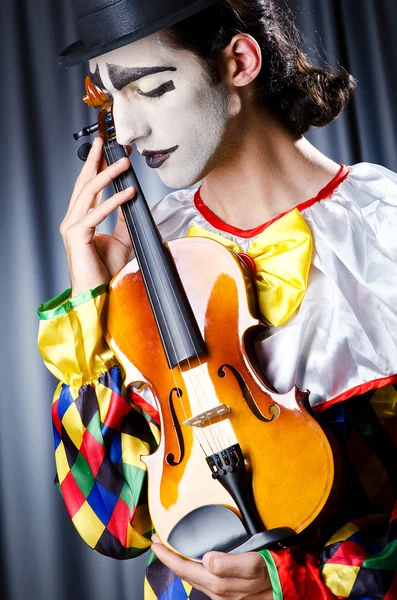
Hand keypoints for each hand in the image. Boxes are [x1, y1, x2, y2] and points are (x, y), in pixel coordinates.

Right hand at [60, 137, 135, 296]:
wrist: (99, 294)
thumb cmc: (106, 271)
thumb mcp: (122, 238)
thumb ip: (123, 218)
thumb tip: (131, 199)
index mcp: (80, 219)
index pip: (88, 188)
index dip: (98, 168)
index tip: (108, 151)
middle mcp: (73, 220)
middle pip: (84, 183)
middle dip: (95, 161)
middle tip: (106, 142)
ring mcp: (72, 227)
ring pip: (89, 193)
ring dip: (108, 175)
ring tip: (124, 163)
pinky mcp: (77, 236)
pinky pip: (97, 213)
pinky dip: (114, 201)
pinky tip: (129, 192)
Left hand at [151, 535, 272, 599]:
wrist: (292, 589)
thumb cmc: (274, 573)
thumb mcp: (254, 564)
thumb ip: (229, 563)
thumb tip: (206, 559)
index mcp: (219, 584)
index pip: (184, 568)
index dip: (167, 555)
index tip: (154, 542)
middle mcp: (217, 593)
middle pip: (186, 574)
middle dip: (169, 558)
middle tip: (158, 543)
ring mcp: (223, 596)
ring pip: (194, 579)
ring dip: (180, 564)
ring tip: (172, 551)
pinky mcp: (230, 594)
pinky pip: (204, 581)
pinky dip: (193, 570)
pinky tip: (194, 563)